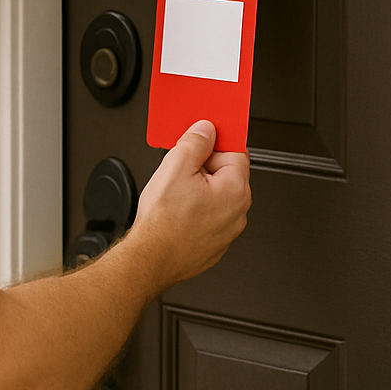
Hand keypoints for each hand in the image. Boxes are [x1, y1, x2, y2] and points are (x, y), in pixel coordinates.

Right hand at [126, 121, 250, 291]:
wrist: (151, 259)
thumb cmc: (164, 222)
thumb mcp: (175, 166)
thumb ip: (195, 142)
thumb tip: (206, 130)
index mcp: (236, 189)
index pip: (236, 150)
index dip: (214, 141)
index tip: (201, 138)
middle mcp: (238, 211)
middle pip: (225, 173)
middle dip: (203, 165)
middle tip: (179, 167)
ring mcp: (228, 230)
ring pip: (216, 196)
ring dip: (199, 188)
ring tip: (174, 192)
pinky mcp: (215, 243)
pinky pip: (209, 216)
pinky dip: (196, 210)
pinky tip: (176, 211)